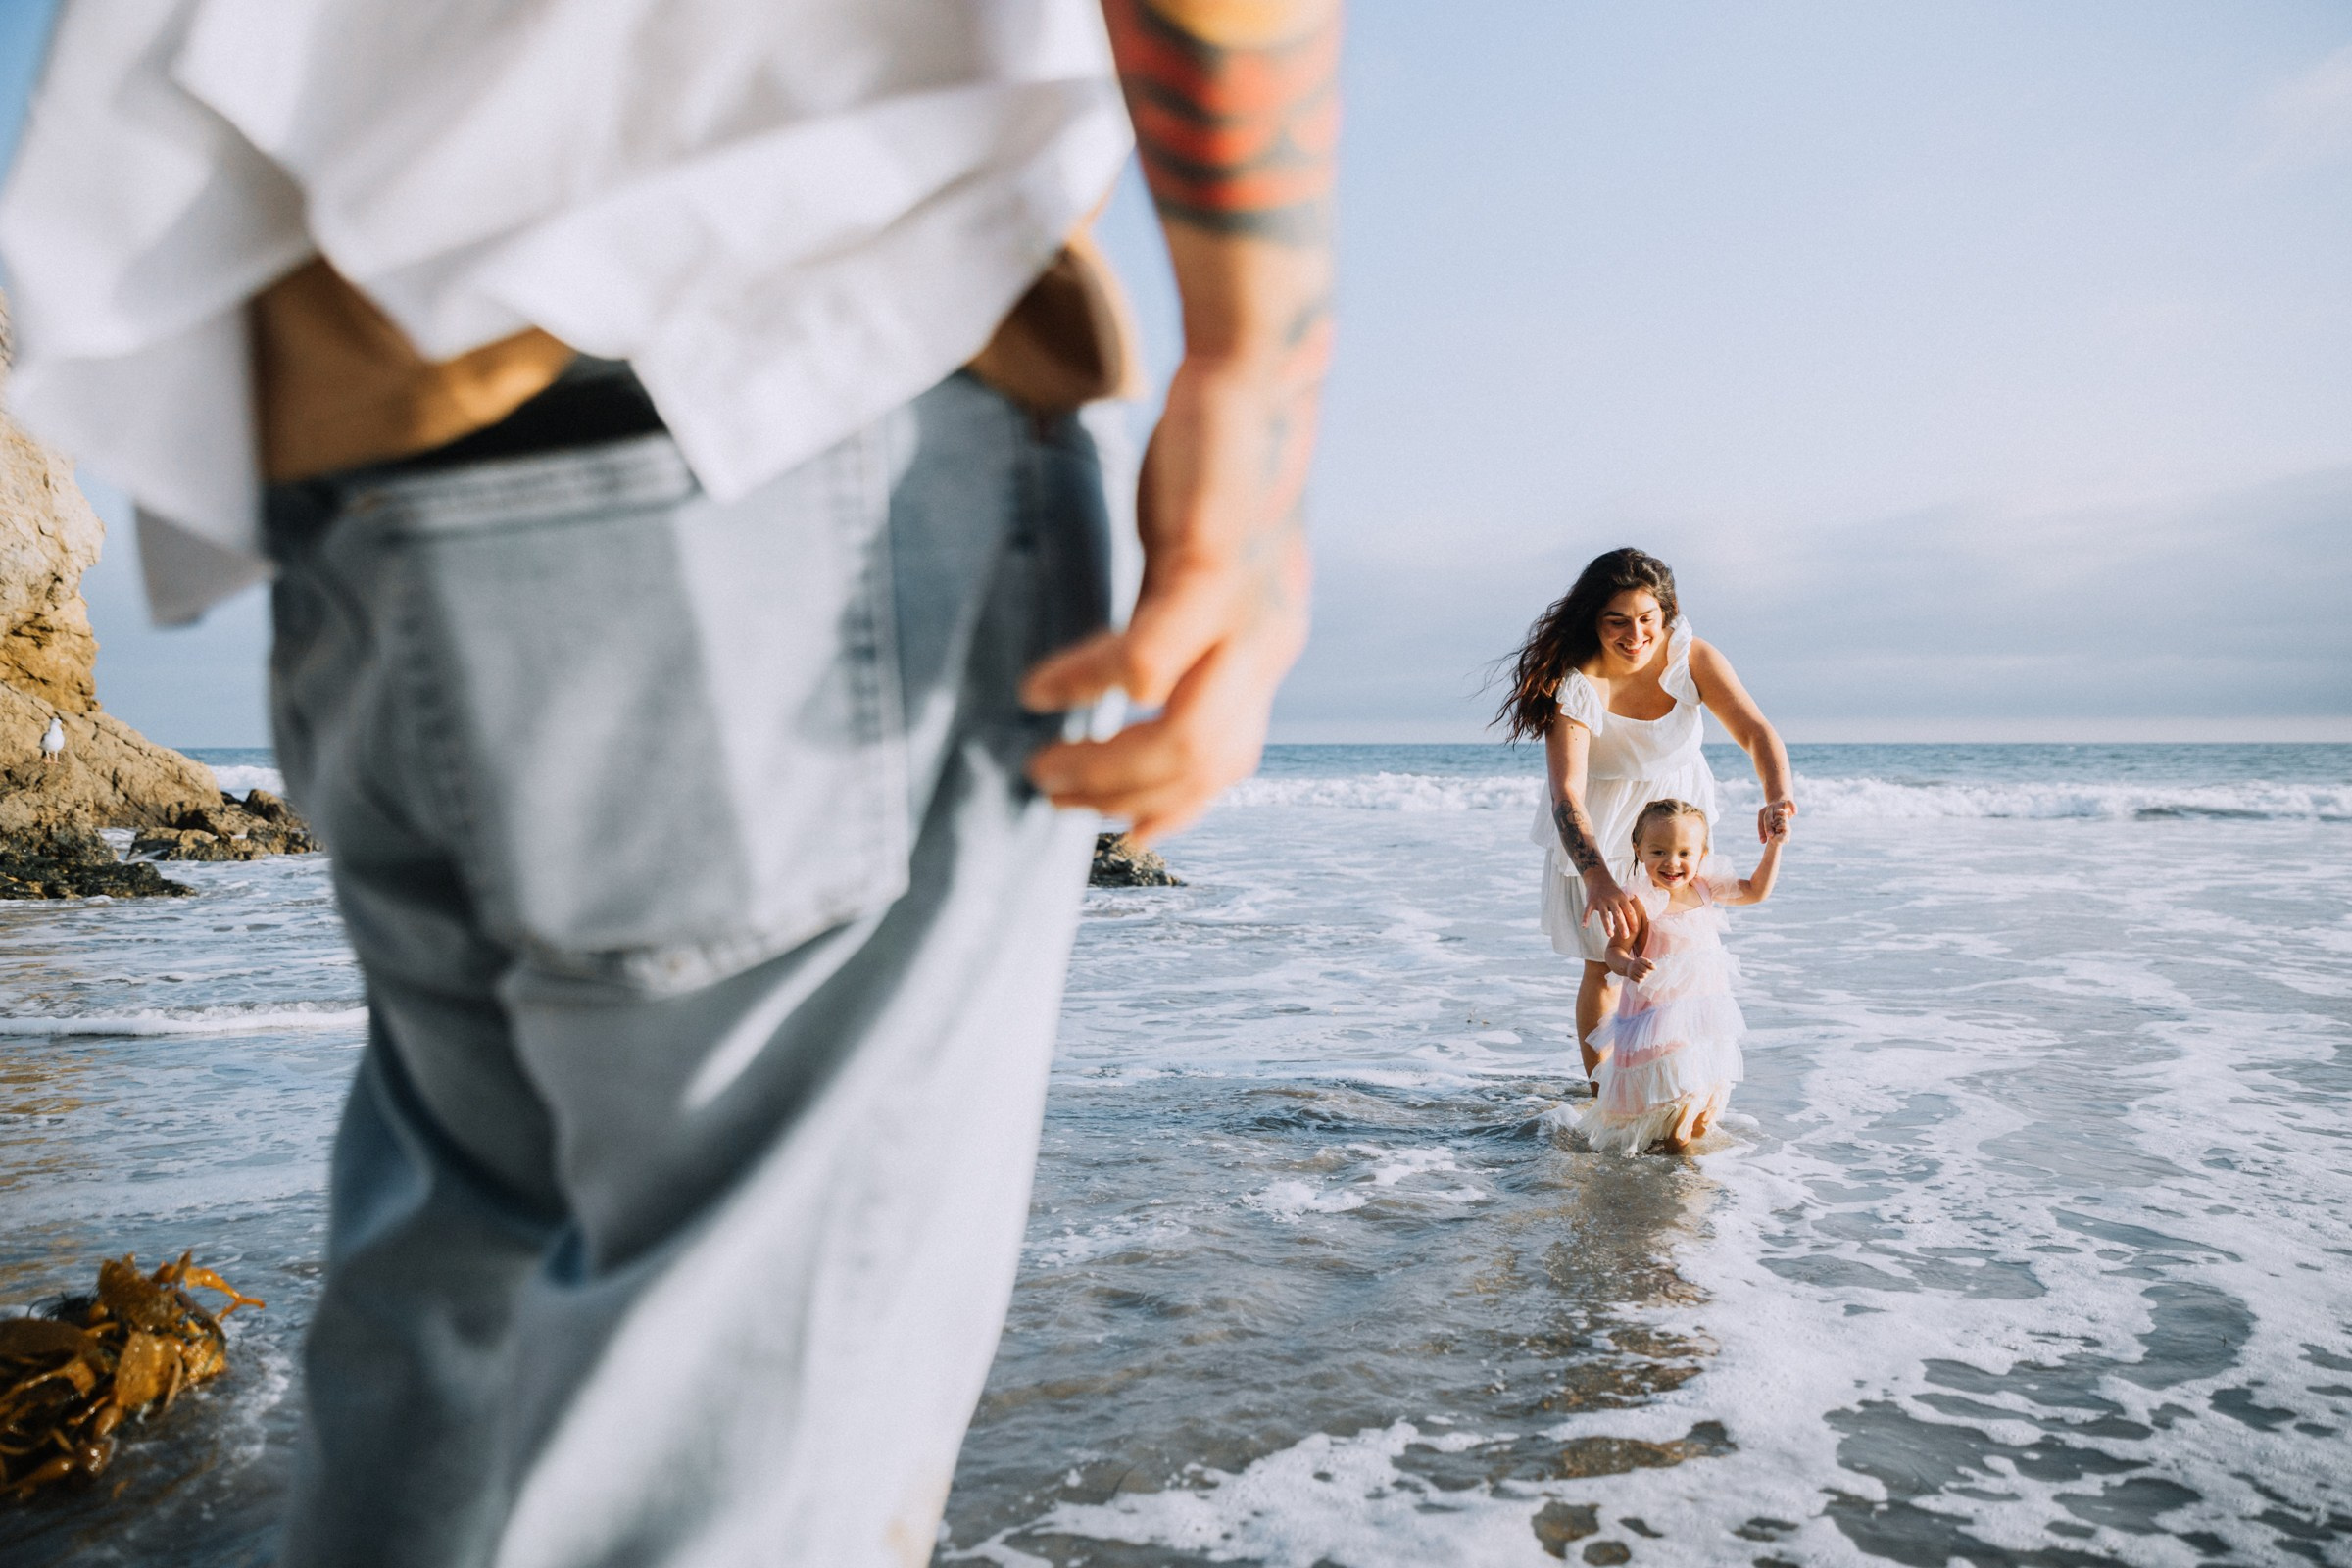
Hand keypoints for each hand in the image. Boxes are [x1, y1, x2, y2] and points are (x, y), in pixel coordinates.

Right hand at [1021, 349, 1315, 840]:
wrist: (1260, 375)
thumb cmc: (1217, 470)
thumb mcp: (1197, 571)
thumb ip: (1174, 630)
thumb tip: (1130, 683)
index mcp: (1265, 649)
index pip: (1228, 762)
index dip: (1172, 808)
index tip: (1115, 833)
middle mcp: (1267, 643)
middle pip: (1200, 766)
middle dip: (1120, 797)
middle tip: (1050, 795)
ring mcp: (1247, 611)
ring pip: (1182, 736)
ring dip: (1107, 766)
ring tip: (1042, 765)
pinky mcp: (1212, 567)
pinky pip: (1148, 655)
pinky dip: (1090, 681)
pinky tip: (1042, 687)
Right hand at [1582, 873, 1643, 943]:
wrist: (1598, 877)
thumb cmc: (1612, 890)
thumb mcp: (1620, 896)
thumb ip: (1622, 910)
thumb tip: (1623, 925)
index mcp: (1622, 897)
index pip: (1629, 910)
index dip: (1633, 921)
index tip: (1635, 931)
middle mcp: (1612, 899)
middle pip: (1618, 914)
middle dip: (1622, 926)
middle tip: (1625, 936)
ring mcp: (1600, 900)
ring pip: (1604, 915)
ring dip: (1607, 925)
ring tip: (1610, 935)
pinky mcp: (1590, 901)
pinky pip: (1587, 911)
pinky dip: (1585, 918)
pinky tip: (1584, 926)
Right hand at [1622, 955, 1654, 981]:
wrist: (1628, 966)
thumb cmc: (1639, 965)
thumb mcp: (1644, 961)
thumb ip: (1650, 964)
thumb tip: (1655, 969)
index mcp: (1639, 959)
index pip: (1647, 962)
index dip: (1652, 967)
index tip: (1655, 969)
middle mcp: (1635, 964)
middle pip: (1646, 970)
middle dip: (1648, 972)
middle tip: (1647, 972)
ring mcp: (1632, 970)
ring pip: (1643, 976)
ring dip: (1645, 976)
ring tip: (1644, 974)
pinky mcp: (1630, 976)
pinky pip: (1639, 981)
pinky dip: (1641, 980)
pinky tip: (1640, 977)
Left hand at [1758, 797, 1796, 843]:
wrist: (1781, 802)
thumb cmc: (1774, 816)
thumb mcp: (1770, 822)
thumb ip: (1767, 830)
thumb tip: (1763, 842)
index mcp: (1763, 813)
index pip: (1761, 823)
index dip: (1761, 832)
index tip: (1763, 842)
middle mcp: (1769, 808)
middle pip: (1767, 817)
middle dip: (1768, 826)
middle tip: (1770, 836)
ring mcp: (1778, 804)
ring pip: (1778, 810)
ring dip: (1780, 817)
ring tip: (1783, 825)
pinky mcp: (1786, 802)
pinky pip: (1790, 803)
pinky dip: (1793, 807)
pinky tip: (1795, 813)